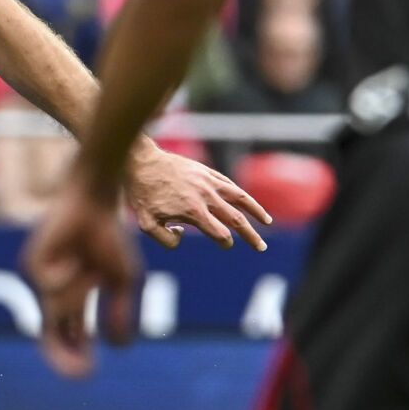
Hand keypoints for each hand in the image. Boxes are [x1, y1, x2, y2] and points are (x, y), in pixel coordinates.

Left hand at [24, 180, 138, 377]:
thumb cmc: (109, 238)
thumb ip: (119, 312)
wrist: (93, 202)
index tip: (88, 373)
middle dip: (62, 357)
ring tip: (87, 270)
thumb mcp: (123, 280)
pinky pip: (50, 286)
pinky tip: (74, 257)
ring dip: (76, 297)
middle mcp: (54, 294)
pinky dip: (67, 277)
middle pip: (50, 336)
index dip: (76, 357)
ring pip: (56, 309)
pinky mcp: (31, 266)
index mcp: (74, 301)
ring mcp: (40, 281)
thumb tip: (120, 348)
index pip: (70, 338)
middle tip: (82, 372)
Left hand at [122, 147, 270, 250]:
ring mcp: (208, 182)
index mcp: (193, 211)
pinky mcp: (207, 172)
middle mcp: (206, 197)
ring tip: (267, 222)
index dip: (225, 242)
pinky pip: (230, 184)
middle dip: (250, 236)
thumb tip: (183, 236)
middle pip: (236, 220)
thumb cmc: (142, 193)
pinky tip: (247, 202)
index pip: (220, 233)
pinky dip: (242, 195)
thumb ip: (165, 238)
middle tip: (261, 247)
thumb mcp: (145, 223)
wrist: (141, 161)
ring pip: (240, 198)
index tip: (225, 245)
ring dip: (256, 211)